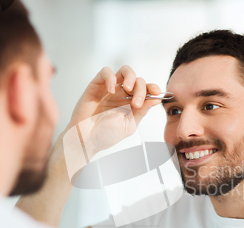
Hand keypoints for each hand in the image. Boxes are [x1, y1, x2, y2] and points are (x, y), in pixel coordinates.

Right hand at [62, 66, 160, 180]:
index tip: (157, 92)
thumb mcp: (129, 124)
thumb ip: (142, 111)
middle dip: (141, 89)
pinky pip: (105, 72)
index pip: (147, 89)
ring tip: (128, 89)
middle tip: (136, 103)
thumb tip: (156, 99)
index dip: (153, 88)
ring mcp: (110, 88)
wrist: (86, 140)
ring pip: (125, 71)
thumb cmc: (106, 135)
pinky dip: (110, 77)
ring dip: (130, 77)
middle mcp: (123, 94)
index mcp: (132, 103)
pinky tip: (111, 90)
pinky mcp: (96, 85)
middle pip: (138, 80)